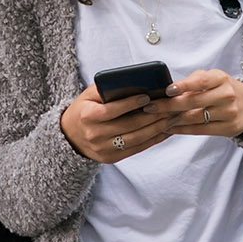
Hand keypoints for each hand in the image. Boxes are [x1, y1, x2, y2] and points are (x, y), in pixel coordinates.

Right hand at [61, 84, 176, 162]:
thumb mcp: (89, 95)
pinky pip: (137, 149)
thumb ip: (108, 88)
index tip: (147, 96)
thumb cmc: (85, 109)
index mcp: (87, 116)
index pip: (112, 110)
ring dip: (157, 129)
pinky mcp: (111, 158)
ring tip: (172, 118)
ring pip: (136, 139)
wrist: (70, 136)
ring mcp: (103, 149)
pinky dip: (153, 139)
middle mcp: (94, 135)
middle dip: (152, 116)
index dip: (130, 104)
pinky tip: (165, 130)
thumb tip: (136, 82)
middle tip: (170, 107)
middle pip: (128, 126)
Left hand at [161, 69, 242, 139]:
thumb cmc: (222, 89)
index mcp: (221, 78)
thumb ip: (193, 80)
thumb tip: (168, 89)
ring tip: (158, 118)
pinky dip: (183, 129)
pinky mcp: (229, 128)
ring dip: (174, 119)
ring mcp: (229, 113)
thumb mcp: (212, 78)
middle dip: (169, 105)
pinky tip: (171, 127)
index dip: (184, 85)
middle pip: (194, 102)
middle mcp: (227, 95)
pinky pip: (201, 130)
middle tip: (151, 107)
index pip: (201, 81)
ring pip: (195, 118)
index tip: (167, 90)